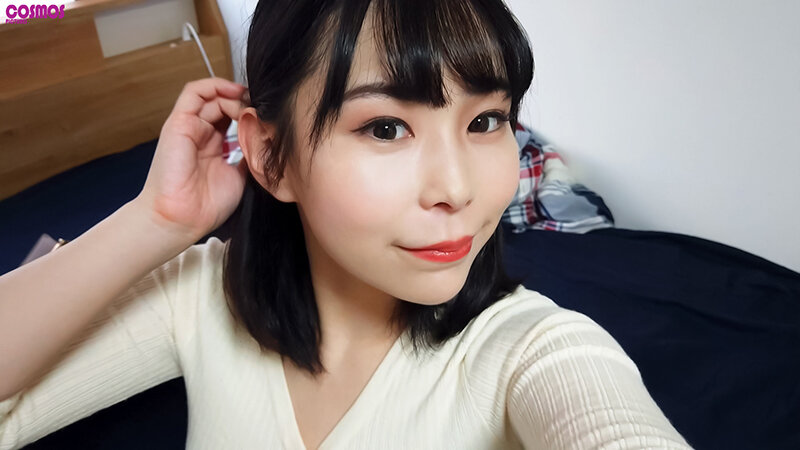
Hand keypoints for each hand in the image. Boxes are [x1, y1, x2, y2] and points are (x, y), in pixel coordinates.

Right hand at [134, 77, 249, 240]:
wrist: (182, 218)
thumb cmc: (206, 205)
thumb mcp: (239, 176)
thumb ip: (248, 156)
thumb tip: (265, 141)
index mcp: (212, 146)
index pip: (231, 117)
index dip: (250, 112)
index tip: (269, 115)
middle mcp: (199, 134)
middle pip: (223, 104)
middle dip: (245, 102)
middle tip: (263, 108)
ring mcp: (188, 127)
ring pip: (211, 96)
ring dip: (233, 94)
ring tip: (250, 101)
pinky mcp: (178, 122)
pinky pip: (194, 92)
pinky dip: (215, 85)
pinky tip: (234, 91)